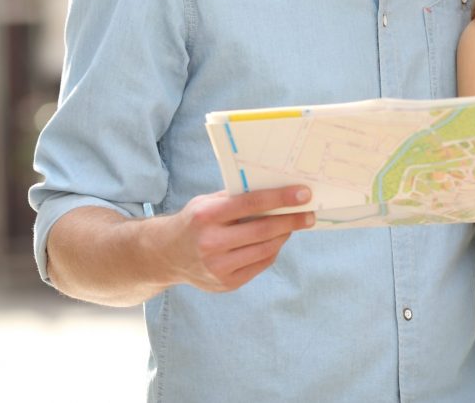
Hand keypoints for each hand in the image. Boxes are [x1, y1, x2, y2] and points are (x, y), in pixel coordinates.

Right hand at [154, 186, 315, 292]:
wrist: (165, 255)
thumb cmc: (194, 221)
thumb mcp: (208, 202)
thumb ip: (238, 197)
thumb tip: (279, 190)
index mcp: (206, 216)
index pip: (252, 204)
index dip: (281, 198)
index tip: (304, 194)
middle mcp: (210, 243)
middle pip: (263, 230)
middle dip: (291, 220)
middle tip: (309, 213)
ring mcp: (217, 267)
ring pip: (266, 249)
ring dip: (284, 235)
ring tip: (293, 225)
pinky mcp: (225, 283)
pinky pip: (260, 264)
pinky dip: (272, 251)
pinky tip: (275, 241)